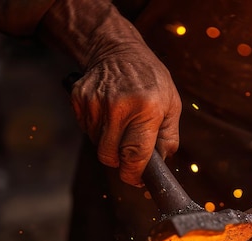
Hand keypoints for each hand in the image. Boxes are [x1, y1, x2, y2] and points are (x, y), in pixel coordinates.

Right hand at [40, 0, 181, 186]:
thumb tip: (160, 165)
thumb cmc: (151, 79)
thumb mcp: (172, 105)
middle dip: (121, 162)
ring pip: (98, 146)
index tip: (138, 179)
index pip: (135, 155)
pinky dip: (98, 131)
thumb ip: (168, 138)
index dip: (134, 174)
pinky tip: (109, 114)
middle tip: (130, 153)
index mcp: (147, 109)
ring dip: (110, 144)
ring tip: (122, 124)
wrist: (118, 50)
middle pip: (110, 157)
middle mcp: (119, 107)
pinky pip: (87, 131)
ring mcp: (96, 103)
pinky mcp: (79, 100)